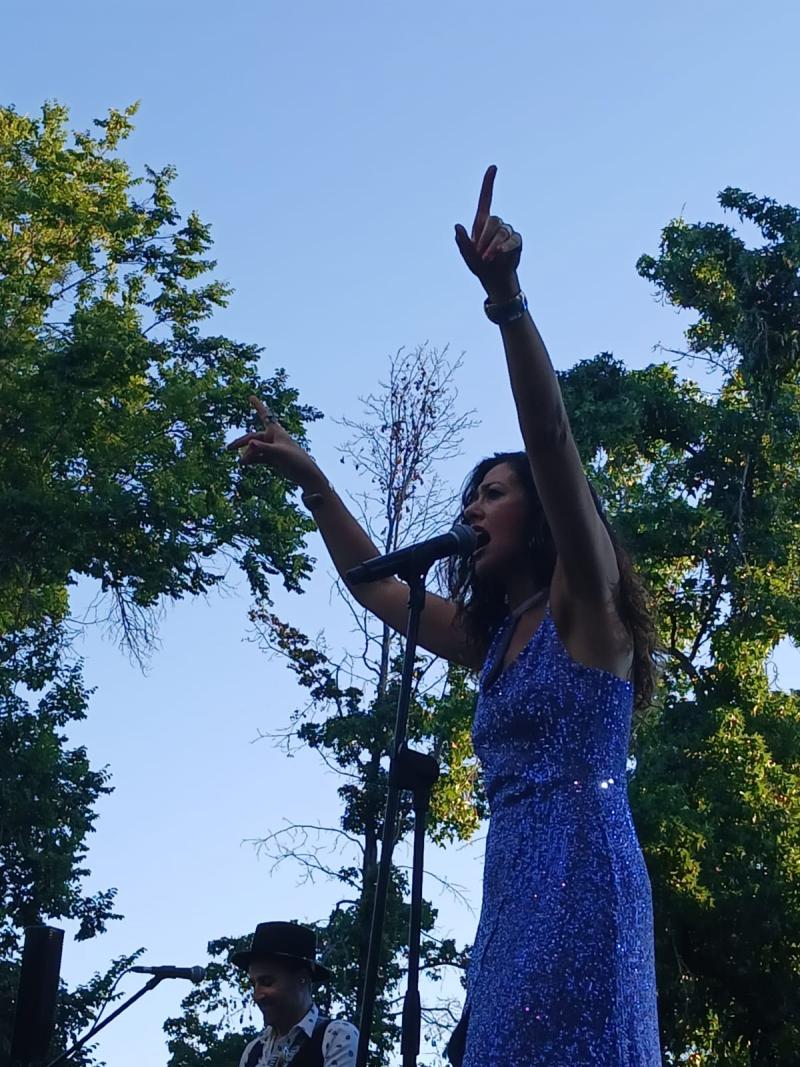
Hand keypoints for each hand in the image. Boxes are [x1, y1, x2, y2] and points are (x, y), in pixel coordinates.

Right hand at [227, 397, 322, 489]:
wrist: (305, 474)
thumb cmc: (296, 460)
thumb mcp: (280, 453)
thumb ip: (264, 448)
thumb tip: (250, 443)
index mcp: (276, 431)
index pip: (265, 415)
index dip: (258, 406)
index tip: (251, 397)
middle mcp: (273, 438)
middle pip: (253, 437)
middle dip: (241, 442)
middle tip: (229, 448)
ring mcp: (272, 449)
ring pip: (254, 448)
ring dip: (247, 454)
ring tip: (242, 463)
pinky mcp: (272, 459)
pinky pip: (258, 457)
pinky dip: (251, 459)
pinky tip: (244, 463)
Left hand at [454, 165, 521, 301]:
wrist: (495, 279)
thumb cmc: (479, 266)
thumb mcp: (467, 256)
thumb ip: (461, 242)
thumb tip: (457, 226)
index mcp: (482, 224)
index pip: (486, 199)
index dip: (488, 183)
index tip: (493, 167)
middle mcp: (496, 224)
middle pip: (493, 220)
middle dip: (484, 239)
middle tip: (481, 256)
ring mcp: (508, 231)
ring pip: (502, 231)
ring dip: (493, 247)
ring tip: (488, 260)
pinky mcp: (517, 240)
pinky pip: (513, 240)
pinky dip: (505, 248)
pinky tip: (500, 255)